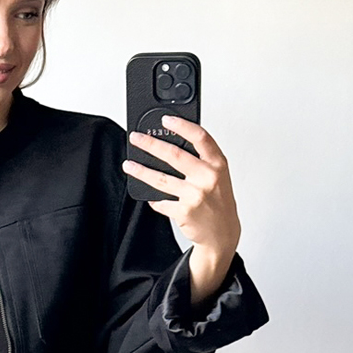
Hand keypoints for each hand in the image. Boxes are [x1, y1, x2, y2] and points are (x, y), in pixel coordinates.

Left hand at [122, 115, 240, 305]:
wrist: (223, 233)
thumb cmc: (218, 201)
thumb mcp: (218, 175)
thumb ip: (202, 160)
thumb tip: (171, 143)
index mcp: (218, 164)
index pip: (200, 137)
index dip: (182, 126)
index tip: (165, 120)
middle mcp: (208, 177)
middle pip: (174, 155)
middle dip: (150, 144)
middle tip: (136, 138)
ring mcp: (195, 195)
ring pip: (161, 179)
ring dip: (141, 171)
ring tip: (129, 165)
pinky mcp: (184, 212)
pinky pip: (161, 202)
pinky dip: (154, 199)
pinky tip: (150, 196)